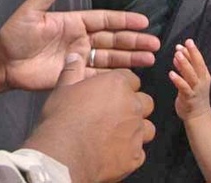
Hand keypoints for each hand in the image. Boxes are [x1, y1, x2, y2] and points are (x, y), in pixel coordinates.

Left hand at [0, 0, 159, 91]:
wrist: (3, 62)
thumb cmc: (16, 34)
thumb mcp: (31, 11)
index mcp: (74, 22)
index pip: (105, 20)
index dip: (124, 21)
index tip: (144, 22)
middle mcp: (81, 39)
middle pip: (113, 39)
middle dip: (134, 41)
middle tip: (155, 45)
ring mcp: (79, 58)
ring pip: (110, 58)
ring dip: (130, 58)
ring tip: (150, 59)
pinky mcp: (74, 77)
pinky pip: (97, 76)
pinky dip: (113, 77)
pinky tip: (130, 77)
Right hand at [24, 54, 154, 181]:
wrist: (64, 155)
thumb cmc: (62, 119)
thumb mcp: (63, 88)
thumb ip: (73, 70)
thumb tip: (75, 55)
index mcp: (117, 85)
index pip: (130, 78)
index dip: (120, 85)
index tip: (110, 92)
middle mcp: (132, 106)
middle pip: (144, 101)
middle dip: (133, 106)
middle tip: (114, 113)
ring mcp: (136, 132)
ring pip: (147, 127)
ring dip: (136, 128)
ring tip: (118, 133)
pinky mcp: (136, 155)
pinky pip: (140, 151)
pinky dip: (130, 150)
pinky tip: (115, 151)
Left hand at [169, 39, 210, 120]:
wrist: (198, 116)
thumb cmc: (194, 95)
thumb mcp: (191, 79)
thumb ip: (185, 67)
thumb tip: (179, 54)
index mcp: (204, 75)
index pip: (199, 60)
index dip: (194, 51)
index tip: (187, 41)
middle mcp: (202, 81)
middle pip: (198, 65)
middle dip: (193, 54)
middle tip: (186, 44)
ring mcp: (196, 89)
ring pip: (191, 75)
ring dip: (185, 64)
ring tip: (177, 55)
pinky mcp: (189, 97)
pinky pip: (184, 87)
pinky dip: (178, 80)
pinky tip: (171, 73)